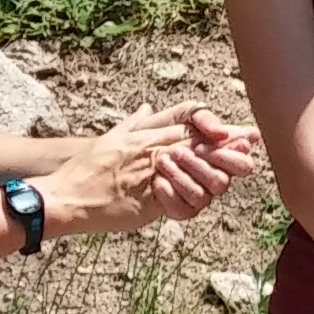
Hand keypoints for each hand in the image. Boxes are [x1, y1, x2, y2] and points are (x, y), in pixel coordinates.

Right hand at [30, 111, 235, 240]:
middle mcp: (151, 155)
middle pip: (200, 152)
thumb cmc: (84, 170)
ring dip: (213, 181)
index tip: (243, 135)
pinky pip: (179, 204)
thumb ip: (133, 125)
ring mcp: (151, 178)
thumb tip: (147, 108)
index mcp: (146, 139)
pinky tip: (203, 201)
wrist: (65, 196)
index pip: (190, 132)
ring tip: (227, 181)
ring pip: (195, 179)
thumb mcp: (110, 139)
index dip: (219, 134)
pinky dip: (193, 203)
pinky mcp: (148, 202)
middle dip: (227, 154)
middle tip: (249, 159)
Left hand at [128, 104, 261, 218]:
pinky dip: (169, 193)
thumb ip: (199, 116)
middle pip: (225, 180)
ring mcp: (196, 195)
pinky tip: (156, 181)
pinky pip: (184, 209)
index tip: (213, 142)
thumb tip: (222, 132)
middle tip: (178, 151)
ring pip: (204, 194)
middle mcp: (210, 176)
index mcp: (215, 154)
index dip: (235, 153)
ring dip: (182, 175)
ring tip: (162, 161)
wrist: (116, 160)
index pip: (241, 160)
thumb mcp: (174, 115)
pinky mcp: (179, 210)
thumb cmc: (147, 135)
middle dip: (202, 164)